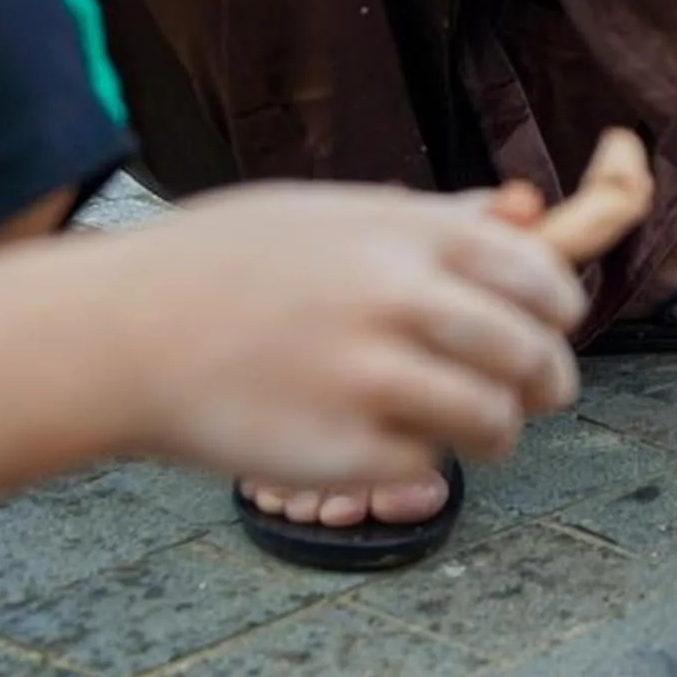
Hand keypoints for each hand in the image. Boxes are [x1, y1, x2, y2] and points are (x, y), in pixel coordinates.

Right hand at [106, 185, 586, 488]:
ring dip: (498, 431)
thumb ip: (431, 218)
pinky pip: (426, 466)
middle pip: (531, 354)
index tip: (554, 327)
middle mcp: (397, 300)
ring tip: (481, 431)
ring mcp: (367, 377)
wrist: (116, 332)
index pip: (539, 277)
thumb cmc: (221, 264)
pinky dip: (423, 463)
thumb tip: (524, 211)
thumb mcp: (330, 212)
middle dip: (549, 382)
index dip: (560, 310)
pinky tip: (393, 445)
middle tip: (541, 394)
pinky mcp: (336, 450)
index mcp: (405, 235)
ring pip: (494, 420)